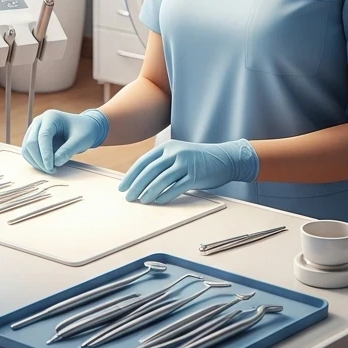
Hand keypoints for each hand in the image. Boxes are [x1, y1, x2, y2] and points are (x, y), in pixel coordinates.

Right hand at [21, 109, 108, 173]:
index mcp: (51, 117)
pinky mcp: (33, 139)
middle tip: (52, 171)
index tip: (51, 167)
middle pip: (31, 142)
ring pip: (27, 148)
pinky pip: (28, 152)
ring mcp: (34, 130)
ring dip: (36, 162)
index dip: (45, 153)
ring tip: (51, 169)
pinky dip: (34, 161)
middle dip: (39, 159)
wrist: (83, 128)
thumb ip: (68, 150)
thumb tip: (55, 162)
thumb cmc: (83, 131)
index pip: (43, 136)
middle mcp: (39, 121)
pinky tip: (46, 166)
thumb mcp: (80, 140)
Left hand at [118, 139, 259, 204]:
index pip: (144, 161)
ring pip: (161, 179)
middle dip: (136, 185)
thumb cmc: (199, 159)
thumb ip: (163, 162)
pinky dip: (165, 194)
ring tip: (141, 201)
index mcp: (168, 146)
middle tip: (128, 197)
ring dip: (148, 192)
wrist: (225, 158)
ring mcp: (185, 163)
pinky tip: (158, 201)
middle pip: (150, 170)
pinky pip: (176, 187)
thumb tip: (141, 179)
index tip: (123, 187)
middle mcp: (175, 153)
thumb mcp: (179, 154)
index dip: (131, 175)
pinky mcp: (195, 175)